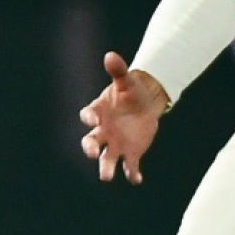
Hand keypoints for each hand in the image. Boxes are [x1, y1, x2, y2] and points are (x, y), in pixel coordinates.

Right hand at [78, 52, 168, 184]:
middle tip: (92, 154)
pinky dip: (132, 173)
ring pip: (107, 158)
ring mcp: (116, 143)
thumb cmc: (131, 92)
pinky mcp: (130, 152)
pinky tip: (137, 179)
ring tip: (106, 177)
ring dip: (106, 168)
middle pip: (92, 142)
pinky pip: (129, 165)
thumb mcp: (127, 81)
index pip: (88, 115)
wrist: (145, 104)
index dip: (89, 117)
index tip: (93, 119)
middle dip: (91, 148)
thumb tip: (111, 55)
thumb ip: (118, 70)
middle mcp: (103, 131)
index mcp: (99, 112)